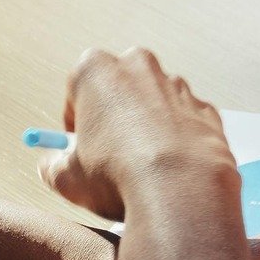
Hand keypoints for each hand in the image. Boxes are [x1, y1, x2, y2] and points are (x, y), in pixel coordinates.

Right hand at [39, 46, 235, 220]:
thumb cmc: (118, 179)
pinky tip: (176, 171)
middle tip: (113, 156)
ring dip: (151, 129)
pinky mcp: (208, 111)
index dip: (78, 123)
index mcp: (96, 70)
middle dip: (116, 118)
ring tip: (149, 169)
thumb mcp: (67, 179)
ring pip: (157, 106)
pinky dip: (182, 143)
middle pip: (120, 91)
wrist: (181, 193)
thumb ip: (53, 166)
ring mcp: (179, 87)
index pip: (77, 92)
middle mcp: (139, 67)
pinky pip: (188, 125)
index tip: (81, 147)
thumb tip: (52, 166)